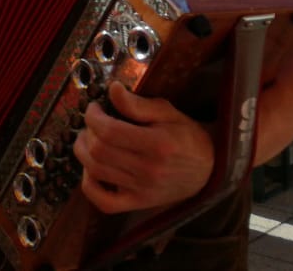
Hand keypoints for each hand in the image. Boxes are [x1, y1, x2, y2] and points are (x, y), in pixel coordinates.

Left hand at [73, 83, 213, 213]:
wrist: (209, 169)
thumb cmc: (187, 137)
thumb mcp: (168, 113)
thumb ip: (138, 103)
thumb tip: (112, 89)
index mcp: (157, 144)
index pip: (109, 131)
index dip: (93, 116)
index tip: (94, 108)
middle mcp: (148, 170)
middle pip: (98, 151)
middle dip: (87, 132)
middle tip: (92, 123)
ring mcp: (142, 190)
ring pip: (96, 172)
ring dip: (83, 153)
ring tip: (89, 140)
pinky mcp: (139, 203)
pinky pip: (103, 202)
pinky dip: (89, 185)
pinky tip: (92, 169)